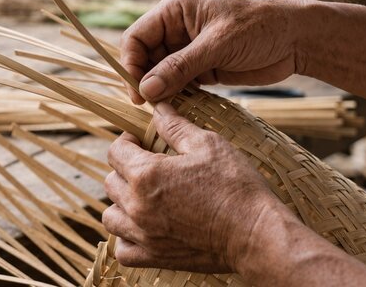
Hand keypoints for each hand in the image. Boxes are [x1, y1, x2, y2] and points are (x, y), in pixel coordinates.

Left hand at [102, 102, 278, 272]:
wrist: (255, 233)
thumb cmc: (234, 186)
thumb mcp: (208, 145)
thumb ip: (176, 127)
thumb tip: (158, 108)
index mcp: (146, 174)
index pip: (116, 151)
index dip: (127, 141)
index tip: (140, 141)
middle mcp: (137, 206)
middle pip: (111, 182)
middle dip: (124, 170)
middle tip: (146, 166)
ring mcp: (144, 235)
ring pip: (111, 216)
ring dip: (121, 204)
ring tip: (142, 197)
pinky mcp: (154, 257)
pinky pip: (123, 250)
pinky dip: (126, 238)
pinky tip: (142, 228)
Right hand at [121, 0, 306, 103]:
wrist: (297, 39)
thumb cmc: (260, 27)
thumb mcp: (217, 45)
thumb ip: (180, 67)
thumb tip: (146, 89)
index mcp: (175, 10)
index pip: (137, 37)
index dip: (130, 63)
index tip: (136, 90)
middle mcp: (177, 29)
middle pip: (144, 57)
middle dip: (144, 80)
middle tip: (148, 105)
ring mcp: (189, 50)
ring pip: (159, 74)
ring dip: (160, 91)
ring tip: (163, 109)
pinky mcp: (202, 69)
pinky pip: (178, 84)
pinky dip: (175, 96)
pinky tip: (177, 108)